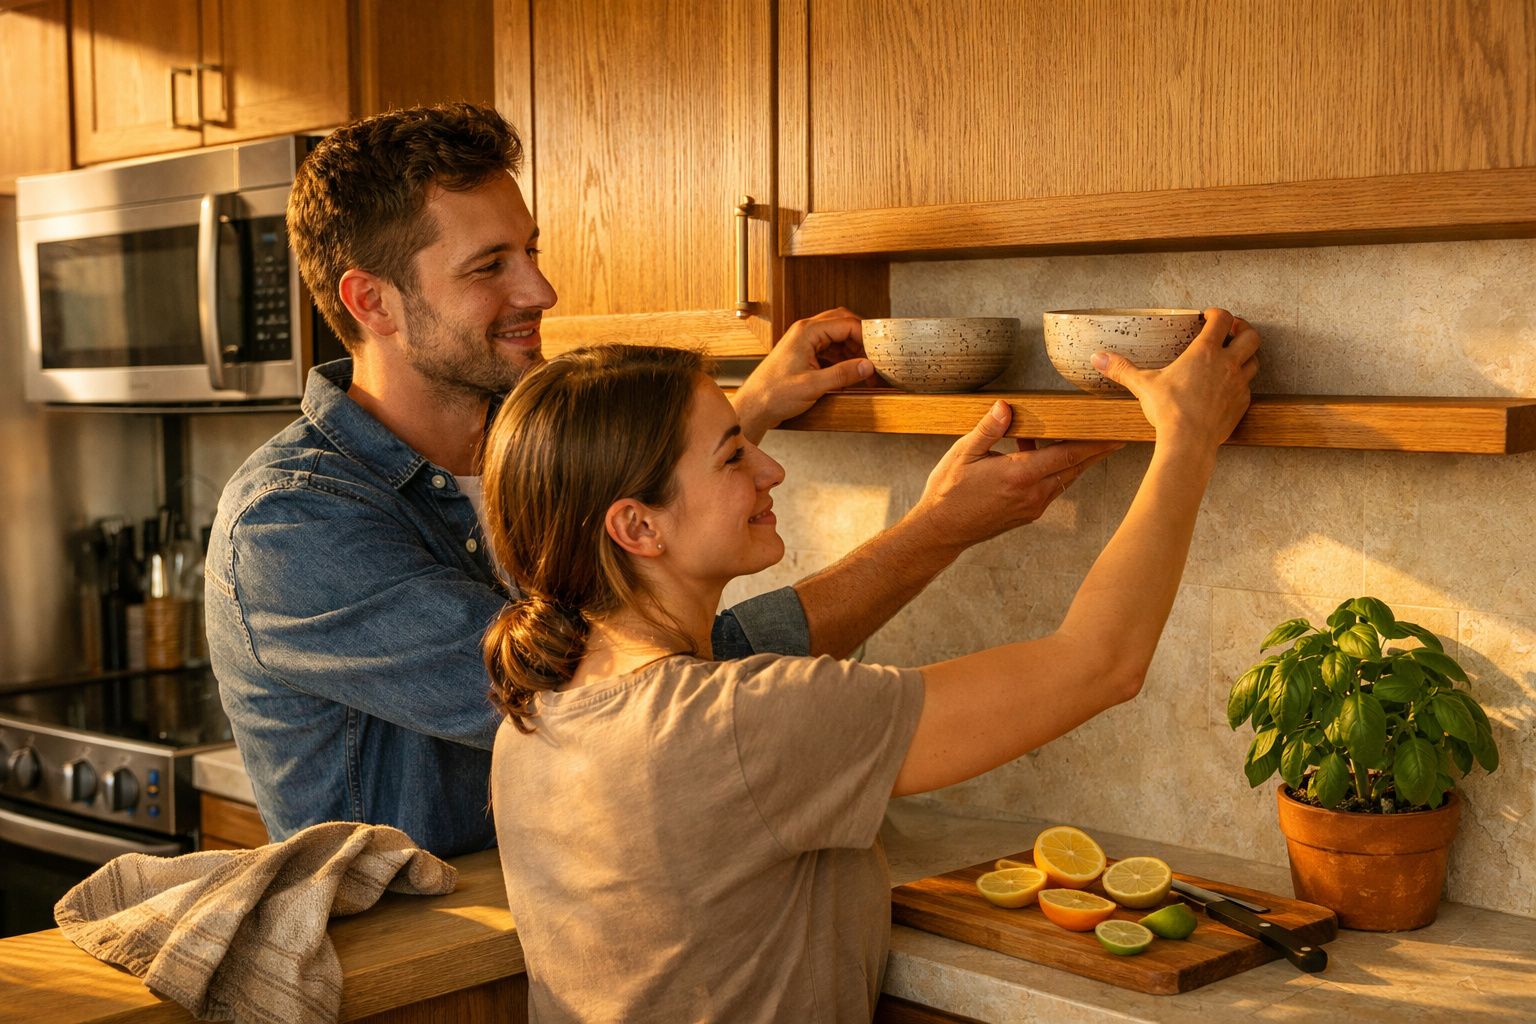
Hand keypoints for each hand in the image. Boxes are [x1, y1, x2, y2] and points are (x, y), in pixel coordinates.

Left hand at [730, 308, 874, 441]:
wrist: (754, 406)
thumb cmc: (774, 394)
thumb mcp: (813, 385)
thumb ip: (842, 374)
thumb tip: (867, 366)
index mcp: (807, 332)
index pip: (846, 323)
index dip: (866, 337)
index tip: (878, 351)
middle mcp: (805, 332)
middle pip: (843, 323)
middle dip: (861, 339)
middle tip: (874, 356)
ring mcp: (804, 342)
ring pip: (837, 336)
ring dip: (853, 349)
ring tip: (864, 368)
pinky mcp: (804, 353)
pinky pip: (830, 348)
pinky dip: (843, 357)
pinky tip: (850, 372)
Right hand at [906, 401, 1122, 553]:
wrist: (941, 531)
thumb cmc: (948, 491)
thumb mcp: (963, 453)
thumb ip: (988, 429)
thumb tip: (1006, 406)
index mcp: (1018, 475)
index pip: (1067, 456)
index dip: (1094, 444)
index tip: (1115, 434)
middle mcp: (1032, 494)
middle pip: (1075, 469)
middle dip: (1096, 451)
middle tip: (1116, 435)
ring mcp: (1032, 507)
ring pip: (1065, 479)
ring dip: (1075, 461)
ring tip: (1083, 440)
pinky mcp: (1028, 514)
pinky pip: (1051, 488)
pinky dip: (1055, 471)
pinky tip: (1039, 455)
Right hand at [1092, 308, 1259, 452]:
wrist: (1188, 441)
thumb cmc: (1169, 411)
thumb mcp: (1143, 385)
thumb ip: (1122, 369)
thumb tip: (1098, 358)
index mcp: (1204, 352)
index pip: (1222, 320)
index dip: (1217, 313)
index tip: (1209, 316)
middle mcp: (1227, 364)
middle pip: (1250, 336)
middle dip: (1243, 330)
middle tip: (1232, 331)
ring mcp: (1238, 385)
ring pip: (1254, 361)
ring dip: (1246, 356)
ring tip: (1233, 357)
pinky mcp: (1241, 404)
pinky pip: (1248, 387)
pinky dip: (1241, 383)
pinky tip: (1228, 388)